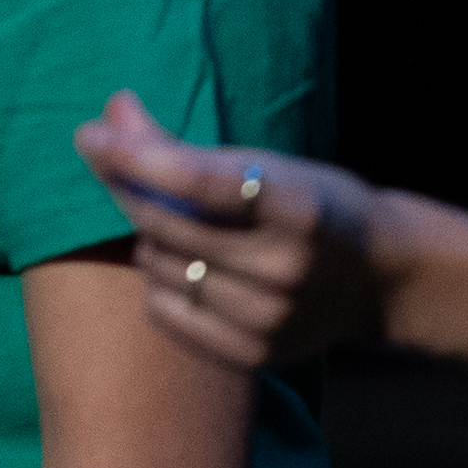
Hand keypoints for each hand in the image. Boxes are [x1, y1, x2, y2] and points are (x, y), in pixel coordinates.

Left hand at [83, 93, 390, 372]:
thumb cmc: (311, 204)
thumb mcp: (266, 165)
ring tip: (176, 226)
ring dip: (149, 238)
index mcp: (297, 205)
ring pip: (158, 266)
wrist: (381, 277)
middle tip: (117, 168)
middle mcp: (285, 266)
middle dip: (129, 189)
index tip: (87, 135)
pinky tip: (185, 267)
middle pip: (165, 223)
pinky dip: (159, 284)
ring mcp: (271, 316)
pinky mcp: (255, 353)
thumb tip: (109, 114)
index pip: (196, 179)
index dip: (133, 155)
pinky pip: (165, 311)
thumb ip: (182, 147)